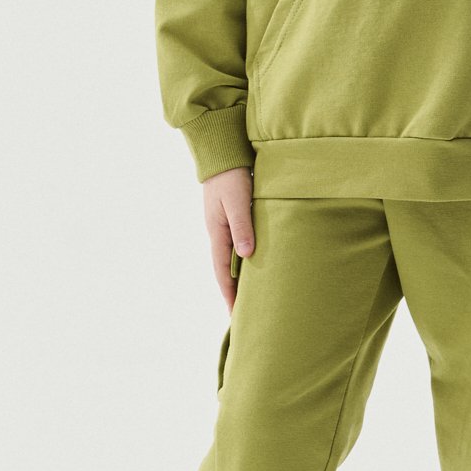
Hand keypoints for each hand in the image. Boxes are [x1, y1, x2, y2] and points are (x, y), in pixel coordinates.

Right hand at [203, 165, 254, 308]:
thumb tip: (246, 256)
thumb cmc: (231, 177)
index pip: (222, 273)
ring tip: (249, 296)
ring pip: (231, 260)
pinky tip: (253, 265)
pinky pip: (237, 247)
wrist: (222, 154)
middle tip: (243, 314)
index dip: (229, 295)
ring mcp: (224, 227)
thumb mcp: (238, 202)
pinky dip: (243, 261)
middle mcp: (218, 234)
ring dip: (238, 279)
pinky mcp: (232, 218)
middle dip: (232, 293)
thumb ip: (242, 227)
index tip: (235, 316)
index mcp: (217, 233)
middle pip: (224, 271)